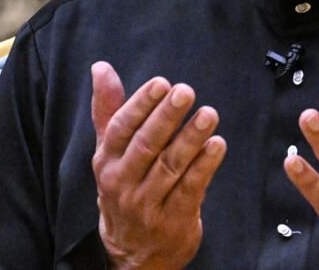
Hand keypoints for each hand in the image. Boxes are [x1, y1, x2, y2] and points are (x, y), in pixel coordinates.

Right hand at [90, 62, 226, 269]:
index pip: (121, 129)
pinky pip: (191, 189)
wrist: (132, 252)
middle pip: (146, 146)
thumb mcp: (110, 152)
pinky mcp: (174, 220)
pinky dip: (204, 167)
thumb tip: (101, 67)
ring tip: (208, 114)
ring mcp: (147, 204)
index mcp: (107, 161)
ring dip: (190, 139)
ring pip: (170, 167)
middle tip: (185, 92)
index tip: (161, 84)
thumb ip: (109, 109)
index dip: (140, 105)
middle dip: (166, 117)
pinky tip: (217, 146)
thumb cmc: (124, 188)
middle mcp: (123, 182)